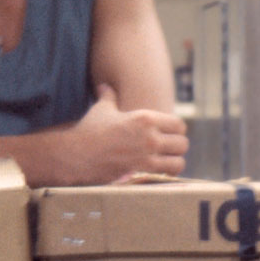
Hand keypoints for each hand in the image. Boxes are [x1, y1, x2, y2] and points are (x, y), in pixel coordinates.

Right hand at [58, 84, 188, 184]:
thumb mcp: (101, 109)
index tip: (169, 134)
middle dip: (177, 147)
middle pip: (182, 143)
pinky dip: (168, 174)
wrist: (77, 153)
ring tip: (167, 162)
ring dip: (174, 161)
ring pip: (179, 160)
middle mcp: (150, 135)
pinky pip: (168, 173)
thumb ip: (109, 96)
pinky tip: (160, 172)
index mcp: (145, 117)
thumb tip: (105, 86)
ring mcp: (148, 154)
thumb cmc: (90, 130)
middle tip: (168, 150)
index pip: (179, 124)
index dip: (176, 130)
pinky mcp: (142, 170)